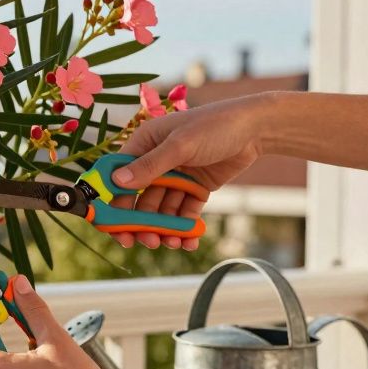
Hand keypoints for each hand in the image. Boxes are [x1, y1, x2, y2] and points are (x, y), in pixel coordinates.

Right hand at [108, 93, 275, 250]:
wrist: (256, 129)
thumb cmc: (215, 125)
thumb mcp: (181, 144)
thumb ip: (150, 165)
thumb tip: (118, 181)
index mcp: (145, 143)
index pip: (119, 176)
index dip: (114, 201)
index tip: (112, 225)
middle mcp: (156, 161)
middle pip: (140, 199)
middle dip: (141, 222)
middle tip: (146, 241)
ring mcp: (176, 176)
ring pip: (162, 210)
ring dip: (164, 228)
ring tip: (171, 243)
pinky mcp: (195, 188)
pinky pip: (184, 212)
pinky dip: (184, 228)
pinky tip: (188, 241)